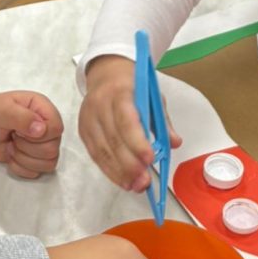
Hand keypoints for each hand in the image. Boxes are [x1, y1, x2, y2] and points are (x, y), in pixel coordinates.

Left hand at [0, 89, 63, 179]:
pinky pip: (37, 172)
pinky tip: (11, 157)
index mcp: (43, 109)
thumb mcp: (3, 110)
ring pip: (48, 163)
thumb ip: (23, 118)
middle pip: (52, 149)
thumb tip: (41, 131)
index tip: (19, 132)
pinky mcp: (34, 159)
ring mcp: (42, 144)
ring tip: (11, 147)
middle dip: (27, 148)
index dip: (40, 136)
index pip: (57, 128)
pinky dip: (20, 168)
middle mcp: (47, 127)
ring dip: (24, 159)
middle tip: (13, 138)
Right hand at [76, 54, 179, 196]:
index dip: (137, 142)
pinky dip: (109, 170)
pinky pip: (95, 155)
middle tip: (144, 182)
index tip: (150, 159)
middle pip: (113, 140)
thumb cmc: (134, 84)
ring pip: (102, 151)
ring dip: (119, 172)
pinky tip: (122, 180)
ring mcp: (88, 119)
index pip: (126, 120)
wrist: (105, 72)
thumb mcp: (153, 95)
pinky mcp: (83, 131)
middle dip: (129, 164)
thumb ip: (162, 121)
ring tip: (135, 186)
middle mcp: (100, 106)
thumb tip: (174, 143)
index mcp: (120, 92)